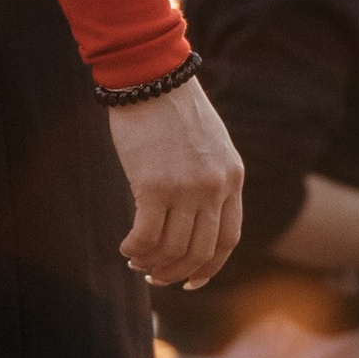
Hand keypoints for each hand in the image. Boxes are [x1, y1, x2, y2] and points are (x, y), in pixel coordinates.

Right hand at [110, 80, 243, 288]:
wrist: (152, 76)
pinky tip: (125, 247)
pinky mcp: (153, 185)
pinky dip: (134, 249)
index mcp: (232, 178)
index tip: (191, 280)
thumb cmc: (173, 109)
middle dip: (176, 273)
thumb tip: (193, 220)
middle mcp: (215, 187)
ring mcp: (186, 188)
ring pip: (172, 249)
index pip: (229, 239)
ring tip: (135, 260)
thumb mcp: (210, 145)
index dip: (210, 267)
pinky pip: (146, 235)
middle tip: (155, 277)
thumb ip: (211, 180)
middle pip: (200, 251)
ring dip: (151, 263)